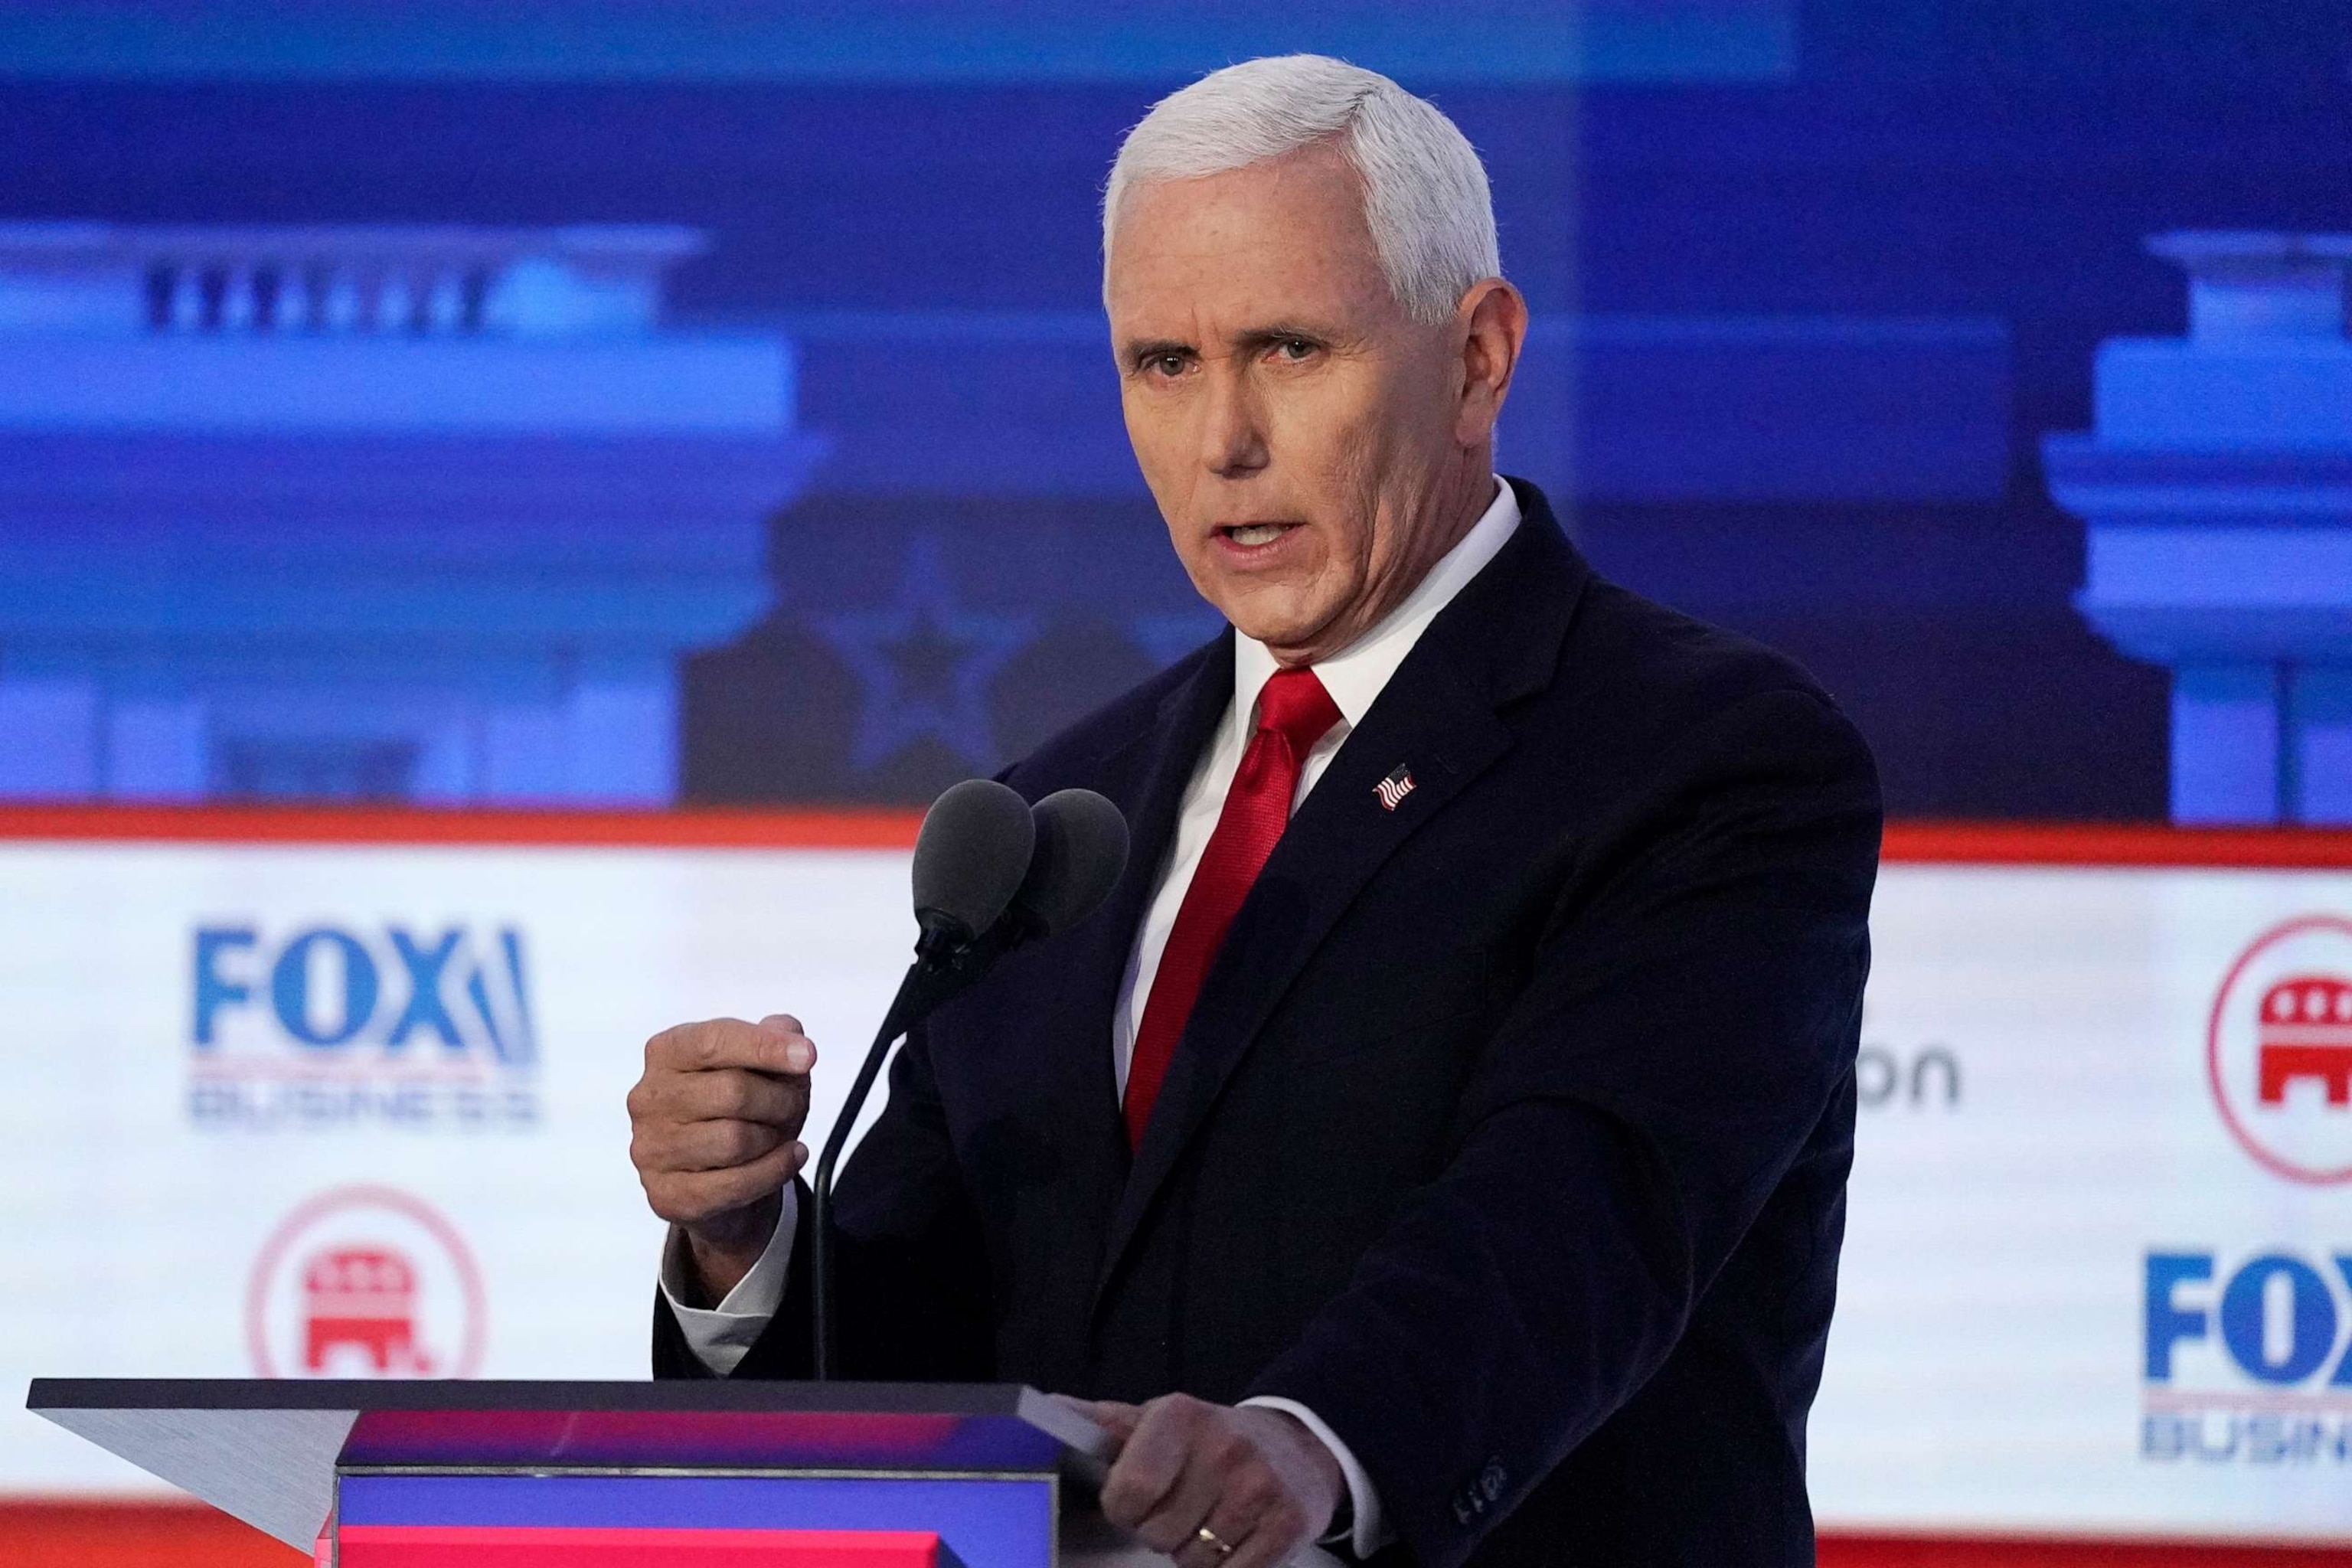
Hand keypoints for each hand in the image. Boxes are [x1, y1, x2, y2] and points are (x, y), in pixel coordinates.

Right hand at [628, 1014, 815, 1301]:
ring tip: (780, 1133)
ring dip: (774, 1137)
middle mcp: (648, 1099)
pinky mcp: (667, 1194)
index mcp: (667, 1053)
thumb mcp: (763, 1064)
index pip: (715, 1042)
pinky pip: (735, 1184)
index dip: (765, 1047)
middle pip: (733, 1092)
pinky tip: (789, 1158)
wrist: (723, 1174)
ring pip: (735, 1140)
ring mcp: (651, 1149)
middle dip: (780, 1099)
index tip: (807, 1056)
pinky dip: (774, 1170)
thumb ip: (776, 1036)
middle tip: (794, 1105)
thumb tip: (791, 1036)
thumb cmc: (741, 1108)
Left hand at [1068, 1394, 1342, 1567]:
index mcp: (1180, 1416)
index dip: (1125, 1509)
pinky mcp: (1289, 1522)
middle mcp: (1224, 1447)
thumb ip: (1101, 1423)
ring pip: (1195, 1560)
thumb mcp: (1156, 1420)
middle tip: (1182, 1508)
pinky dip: (1229, 1566)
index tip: (1137, 1501)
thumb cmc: (1210, 1438)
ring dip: (1196, 1552)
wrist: (1298, 1444)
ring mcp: (1260, 1485)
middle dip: (1163, 1532)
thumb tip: (1046, 1409)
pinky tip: (1237, 1535)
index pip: (1129, 1492)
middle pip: (1159, 1534)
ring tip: (1211, 1518)